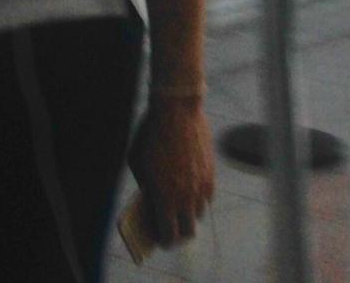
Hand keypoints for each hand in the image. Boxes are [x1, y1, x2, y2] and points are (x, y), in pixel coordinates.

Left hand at [127, 98, 215, 246]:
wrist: (176, 110)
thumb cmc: (151, 135)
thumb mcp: (138, 162)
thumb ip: (144, 185)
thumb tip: (149, 198)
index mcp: (164, 198)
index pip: (168, 235)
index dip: (163, 241)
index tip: (159, 239)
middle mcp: (185, 197)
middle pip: (188, 232)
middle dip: (178, 234)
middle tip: (170, 228)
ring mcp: (201, 187)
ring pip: (199, 215)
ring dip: (189, 215)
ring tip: (179, 210)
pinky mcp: (211, 174)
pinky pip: (207, 198)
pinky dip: (198, 199)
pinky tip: (189, 192)